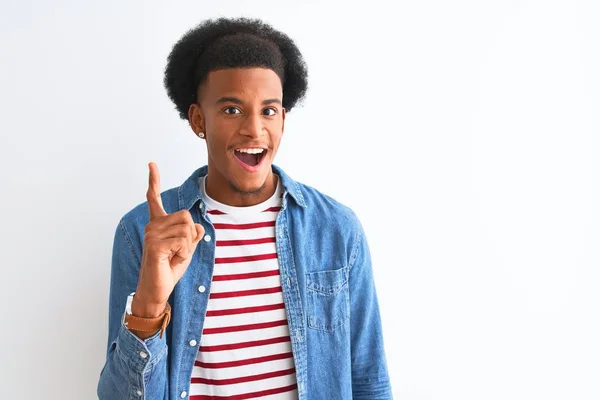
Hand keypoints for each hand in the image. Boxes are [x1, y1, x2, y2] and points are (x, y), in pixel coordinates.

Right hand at [132, 162, 204, 317]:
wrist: (157, 290)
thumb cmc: (169, 269)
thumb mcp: (186, 249)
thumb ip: (192, 236)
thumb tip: (199, 227)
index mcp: (158, 224)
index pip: (154, 199)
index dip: (153, 180)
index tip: (151, 164)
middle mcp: (152, 226)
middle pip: (186, 217)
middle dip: (191, 237)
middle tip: (178, 252)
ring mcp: (152, 235)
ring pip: (187, 229)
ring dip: (187, 247)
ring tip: (173, 257)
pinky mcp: (155, 245)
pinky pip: (183, 241)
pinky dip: (184, 253)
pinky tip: (171, 261)